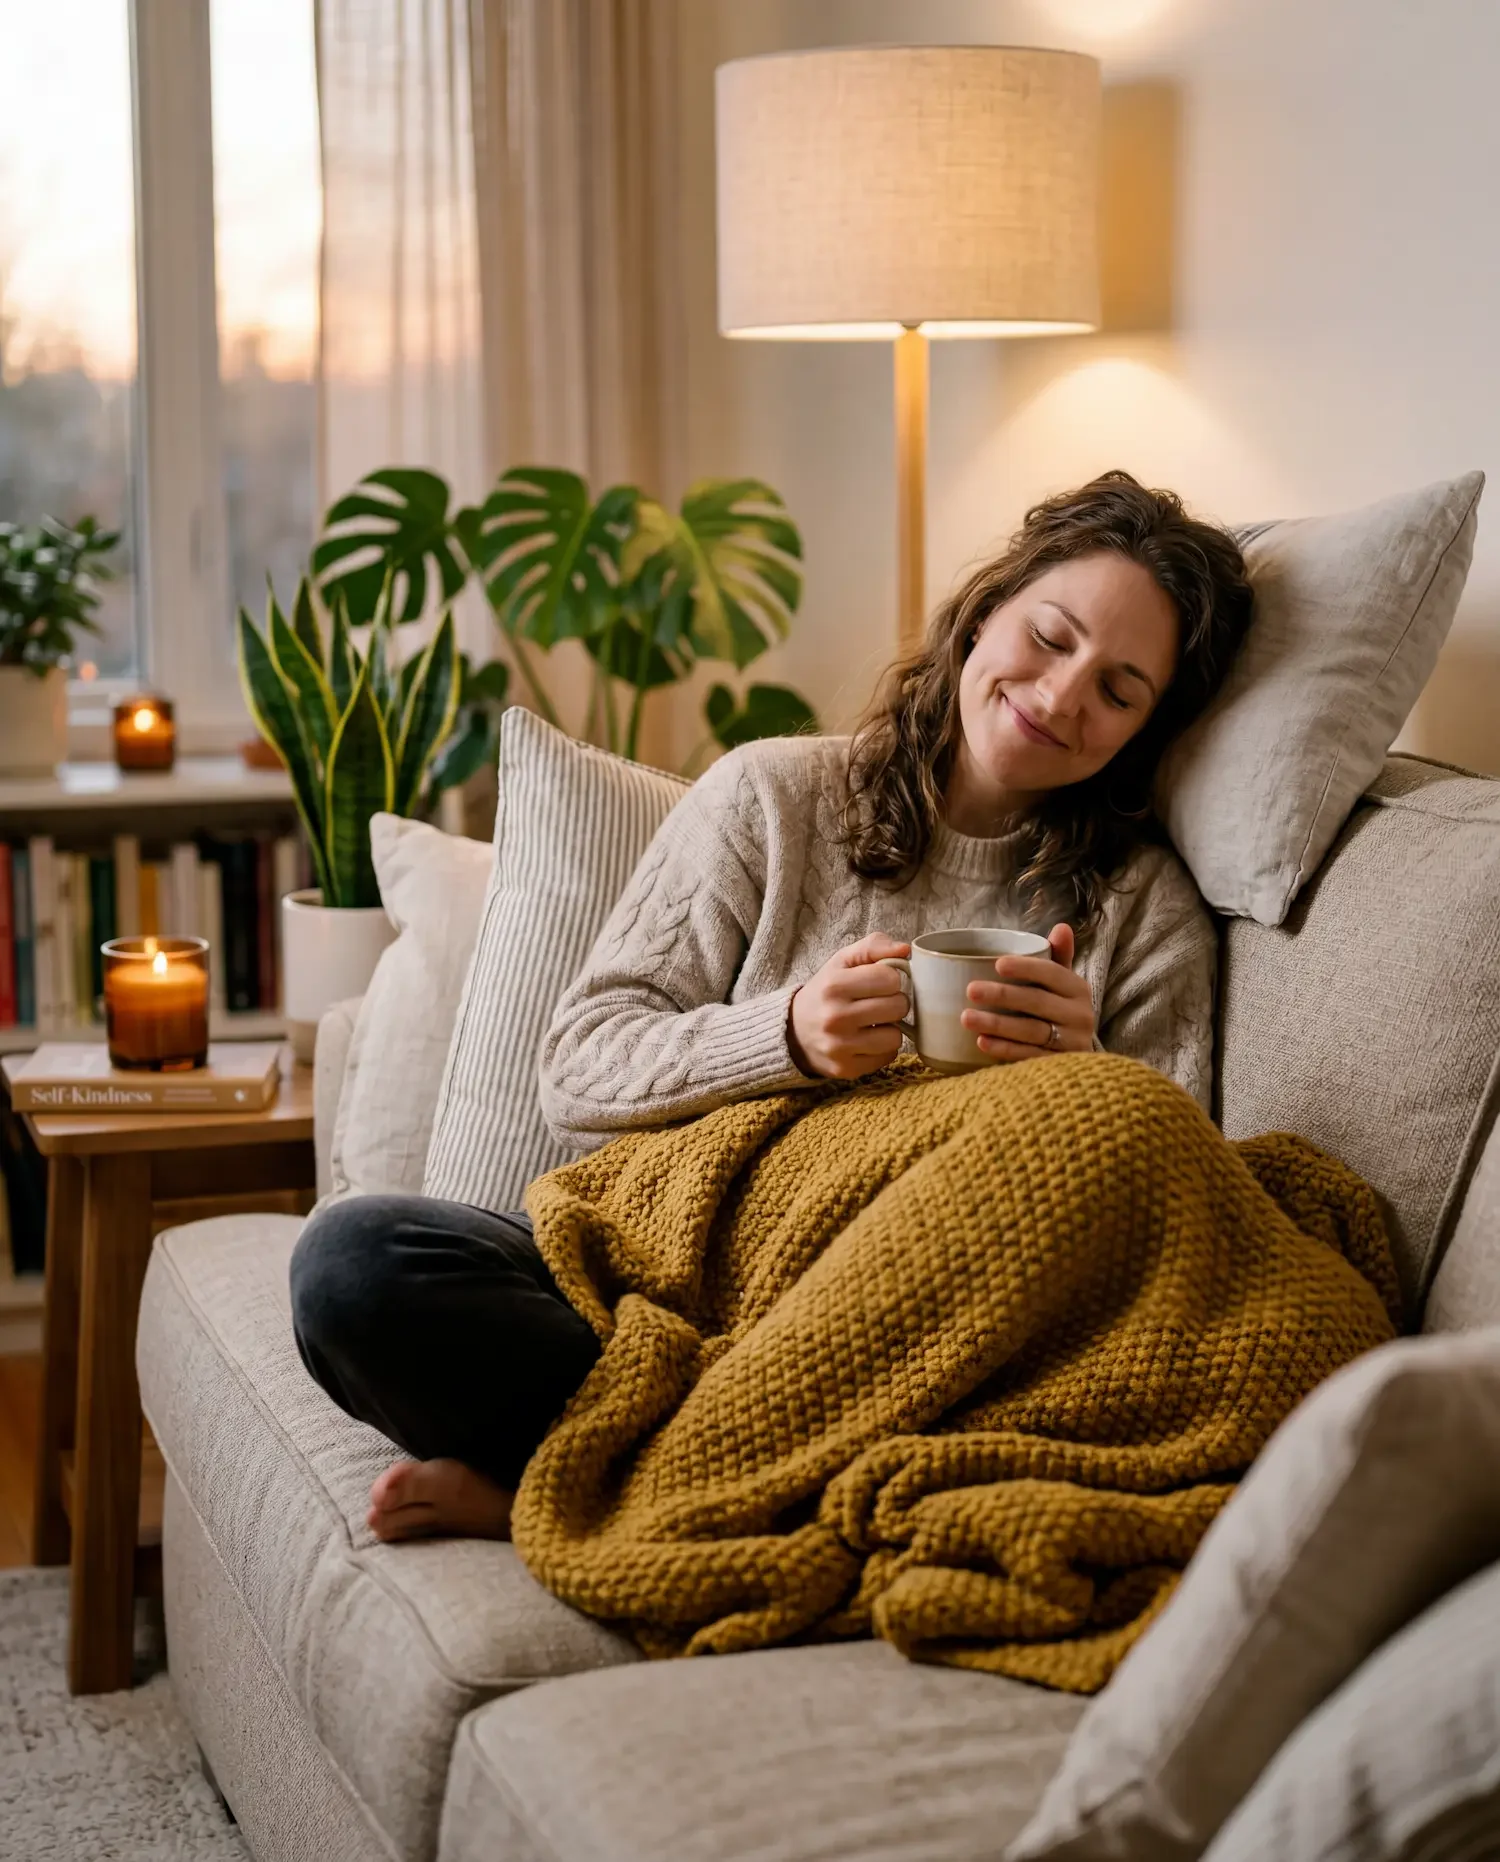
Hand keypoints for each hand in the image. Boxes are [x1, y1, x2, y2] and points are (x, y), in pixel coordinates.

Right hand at [788, 933, 911, 1079]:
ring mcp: (840, 1047)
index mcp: (834, 985)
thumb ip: (873, 947)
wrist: (793, 1032)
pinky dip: (882, 1048)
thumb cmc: (825, 992)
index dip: (890, 979)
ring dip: (890, 1028)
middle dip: (894, 1002)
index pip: (890, 978)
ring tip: (874, 1022)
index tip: (879, 983)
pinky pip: (888, 1056)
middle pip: (898, 1006)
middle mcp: (835, 1017)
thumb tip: (905, 950)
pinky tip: (867, 1040)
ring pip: (896, 1036)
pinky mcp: (846, 1069)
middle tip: (879, 1003)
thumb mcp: (841, 962)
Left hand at [960, 923, 1095, 1060]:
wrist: (1078, 1058)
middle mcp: (1080, 1016)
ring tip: (966, 1018)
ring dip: (997, 1024)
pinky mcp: (1059, 1066)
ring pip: (1031, 1031)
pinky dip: (1005, 1050)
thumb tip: (1061, 927)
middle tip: (970, 990)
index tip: (997, 964)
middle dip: (1002, 995)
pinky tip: (982, 1043)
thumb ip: (1059, 957)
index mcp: (1078, 989)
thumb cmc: (1060, 1012)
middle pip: (1037, 1002)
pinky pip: (1029, 1057)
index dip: (1026, 968)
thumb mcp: (1063, 985)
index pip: (1052, 973)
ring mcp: (1071, 1043)